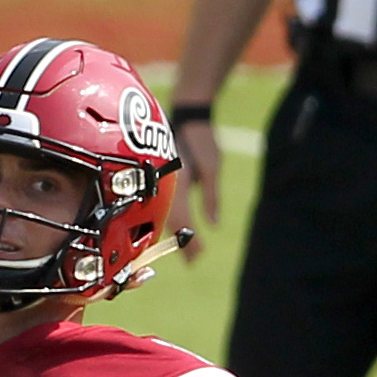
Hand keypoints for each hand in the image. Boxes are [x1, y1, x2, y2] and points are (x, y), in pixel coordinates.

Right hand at [168, 120, 220, 261]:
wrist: (187, 115)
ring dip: (176, 235)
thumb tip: (213, 224)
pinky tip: (178, 230)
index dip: (189, 240)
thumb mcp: (213, 167)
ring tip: (188, 251)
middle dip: (182, 244)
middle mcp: (166, 186)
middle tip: (193, 262)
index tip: (197, 257)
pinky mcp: (164, 182)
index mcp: (178, 184)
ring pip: (166, 216)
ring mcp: (163, 184)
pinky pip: (165, 207)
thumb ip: (211, 196)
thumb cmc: (201, 139)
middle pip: (171, 223)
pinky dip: (172, 222)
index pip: (181, 219)